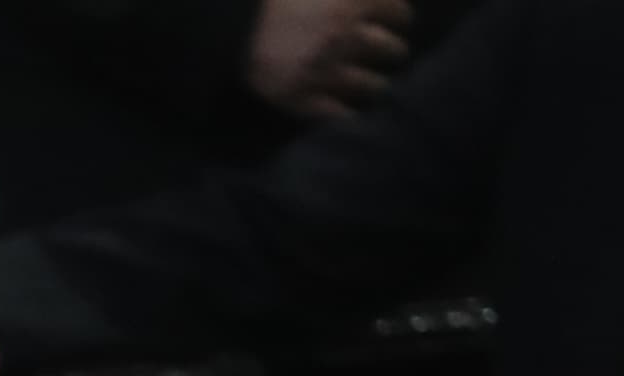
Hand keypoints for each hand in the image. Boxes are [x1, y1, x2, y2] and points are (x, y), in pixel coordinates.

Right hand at [246, 0, 412, 117]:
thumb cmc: (272, 1)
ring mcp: (325, 72)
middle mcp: (344, 38)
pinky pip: (339, 114)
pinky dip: (347, 115)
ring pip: (372, 85)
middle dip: (393, 52)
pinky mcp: (302, 100)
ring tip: (373, 85)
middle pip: (392, 50)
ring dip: (376, 85)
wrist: (224, 30)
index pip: (399, 12)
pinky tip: (349, 111)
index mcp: (350, 3)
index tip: (396, 22)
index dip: (399, 17)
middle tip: (389, 55)